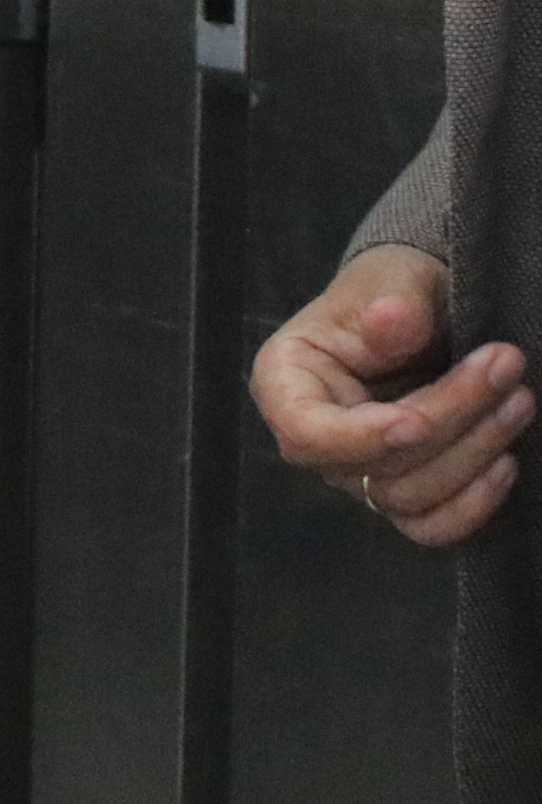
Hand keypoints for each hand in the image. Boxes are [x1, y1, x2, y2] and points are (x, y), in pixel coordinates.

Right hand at [252, 243, 530, 545]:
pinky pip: (430, 525)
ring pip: (409, 496)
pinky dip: (471, 506)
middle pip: (372, 466)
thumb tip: (391, 321)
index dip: (358, 437)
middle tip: (506, 364)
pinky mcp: (402, 491)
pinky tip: (507, 464)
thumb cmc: (394, 290)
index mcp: (286, 383)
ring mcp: (358, 471)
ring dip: (473, 453)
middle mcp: (315, 438)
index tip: (416, 421)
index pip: (304, 432)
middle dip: (448, 421)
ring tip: (520, 399)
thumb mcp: (392, 278)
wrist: (422, 310)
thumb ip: (392, 298)